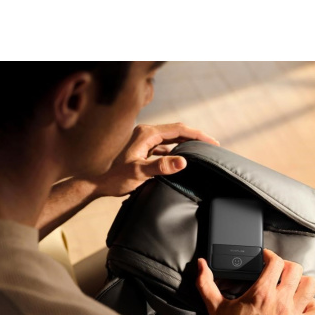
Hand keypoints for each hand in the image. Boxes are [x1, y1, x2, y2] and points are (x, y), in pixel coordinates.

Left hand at [86, 123, 218, 197]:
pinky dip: (178, 150)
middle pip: (177, 131)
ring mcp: (146, 140)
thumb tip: (183, 161)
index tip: (212, 142)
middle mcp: (147, 133)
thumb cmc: (117, 178)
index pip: (178, 130)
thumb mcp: (139, 173)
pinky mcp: (145, 149)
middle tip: (213, 146)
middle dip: (196, 137)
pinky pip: (167, 146)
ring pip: (173, 138)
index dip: (197, 135)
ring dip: (188, 143)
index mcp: (147, 134)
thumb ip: (161, 166)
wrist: (100, 184)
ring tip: (203, 150)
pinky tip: (186, 158)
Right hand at [196, 248, 314, 314]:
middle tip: (277, 270)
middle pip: (295, 269)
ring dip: (302, 281)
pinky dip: (313, 303)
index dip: (270, 255)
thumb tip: (200, 266)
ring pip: (311, 285)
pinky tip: (302, 304)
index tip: (264, 257)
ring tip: (291, 284)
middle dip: (285, 265)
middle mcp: (281, 302)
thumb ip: (206, 284)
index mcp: (261, 294)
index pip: (275, 262)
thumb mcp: (215, 309)